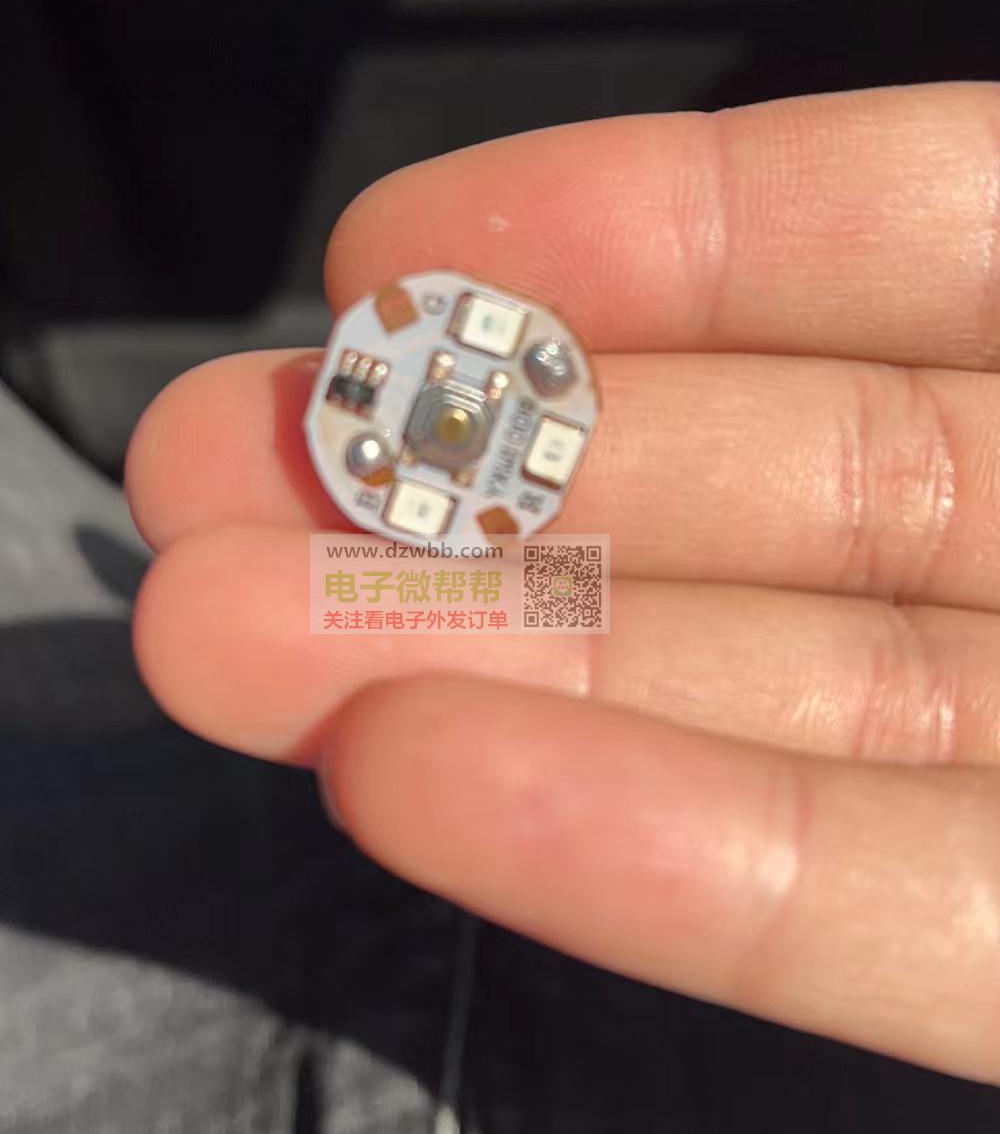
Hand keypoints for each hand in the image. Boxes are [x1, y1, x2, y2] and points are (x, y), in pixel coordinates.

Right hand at [127, 83, 999, 1083]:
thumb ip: (982, 226)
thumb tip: (689, 218)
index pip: (919, 250)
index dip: (663, 238)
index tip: (411, 250)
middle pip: (774, 498)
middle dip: (482, 479)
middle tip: (212, 477)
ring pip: (766, 706)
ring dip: (484, 670)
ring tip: (217, 632)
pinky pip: (878, 915)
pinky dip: (652, 860)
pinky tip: (411, 780)